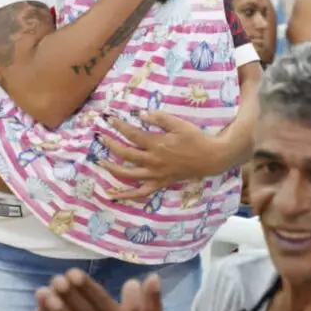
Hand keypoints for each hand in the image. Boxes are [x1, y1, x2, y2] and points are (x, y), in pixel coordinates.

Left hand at [98, 112, 221, 199]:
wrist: (210, 158)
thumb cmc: (195, 138)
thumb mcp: (179, 124)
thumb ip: (159, 118)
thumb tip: (140, 115)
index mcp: (157, 145)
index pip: (132, 134)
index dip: (119, 126)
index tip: (110, 120)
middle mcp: (153, 161)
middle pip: (126, 154)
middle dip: (111, 145)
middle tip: (100, 137)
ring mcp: (156, 174)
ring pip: (129, 174)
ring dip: (113, 169)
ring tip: (101, 162)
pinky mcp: (160, 183)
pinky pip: (141, 192)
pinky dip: (127, 195)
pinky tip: (115, 195)